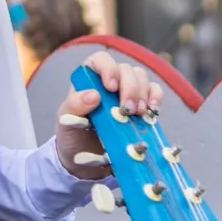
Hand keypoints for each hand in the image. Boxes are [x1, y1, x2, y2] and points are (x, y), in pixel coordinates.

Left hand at [55, 51, 163, 178]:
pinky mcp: (140, 104)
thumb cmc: (73, 134)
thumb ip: (75, 106)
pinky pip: (154, 91)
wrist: (85, 160)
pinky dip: (155, 98)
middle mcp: (109, 80)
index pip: (101, 60)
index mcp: (88, 78)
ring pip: (141, 78)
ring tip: (138, 114)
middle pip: (126, 70)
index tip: (110, 88)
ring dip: (142, 94)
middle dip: (130, 88)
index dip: (108, 69)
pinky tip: (152, 111)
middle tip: (127, 110)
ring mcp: (126, 91)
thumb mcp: (66, 121)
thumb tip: (93, 95)